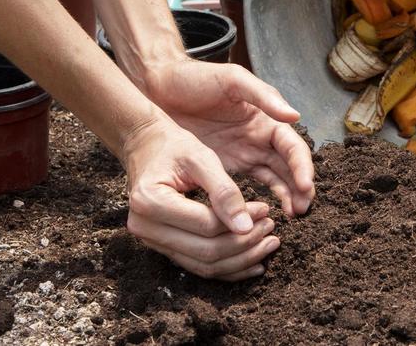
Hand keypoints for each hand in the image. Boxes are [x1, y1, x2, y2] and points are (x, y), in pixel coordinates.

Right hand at [122, 118, 280, 280]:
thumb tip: (246, 228)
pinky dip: (228, 268)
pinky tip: (253, 263)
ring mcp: (151, 241)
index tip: (266, 210)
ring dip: (240, 259)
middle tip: (271, 228)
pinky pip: (199, 266)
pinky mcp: (163, 247)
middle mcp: (145, 227)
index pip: (206, 225)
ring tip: (268, 244)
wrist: (146, 148)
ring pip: (204, 265)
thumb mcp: (200, 158)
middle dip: (245, 244)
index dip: (241, 222)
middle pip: (206, 252)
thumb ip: (224, 191)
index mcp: (150, 201)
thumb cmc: (174, 147)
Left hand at [139, 60, 315, 216]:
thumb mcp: (232, 79)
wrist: (159, 86)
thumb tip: (295, 115)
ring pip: (274, 180)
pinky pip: (249, 187)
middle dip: (300, 188)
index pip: (293, 147)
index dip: (302, 166)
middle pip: (289, 167)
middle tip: (302, 209)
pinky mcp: (225, 167)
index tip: (306, 186)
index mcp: (266, 119)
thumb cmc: (196, 78)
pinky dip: (260, 200)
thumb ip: (263, 96)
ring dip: (286, 197)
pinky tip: (264, 215)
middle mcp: (260, 139)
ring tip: (292, 216)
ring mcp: (244, 154)